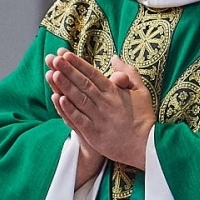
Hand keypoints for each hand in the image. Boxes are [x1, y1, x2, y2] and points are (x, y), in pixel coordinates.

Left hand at [46, 51, 153, 170]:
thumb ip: (128, 73)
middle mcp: (105, 103)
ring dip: (65, 86)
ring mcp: (99, 118)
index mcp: (115, 92)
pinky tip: (58, 99)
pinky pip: (79, 119)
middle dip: (68, 70)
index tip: (65, 54)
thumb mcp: (141, 91)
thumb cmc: (144, 118)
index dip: (78, 63)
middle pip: (83, 84)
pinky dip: (68, 109)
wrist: (147, 145)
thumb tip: (115, 58)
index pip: (93, 74)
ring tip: (52, 74)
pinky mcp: (94, 134)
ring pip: (79, 99)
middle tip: (54, 59)